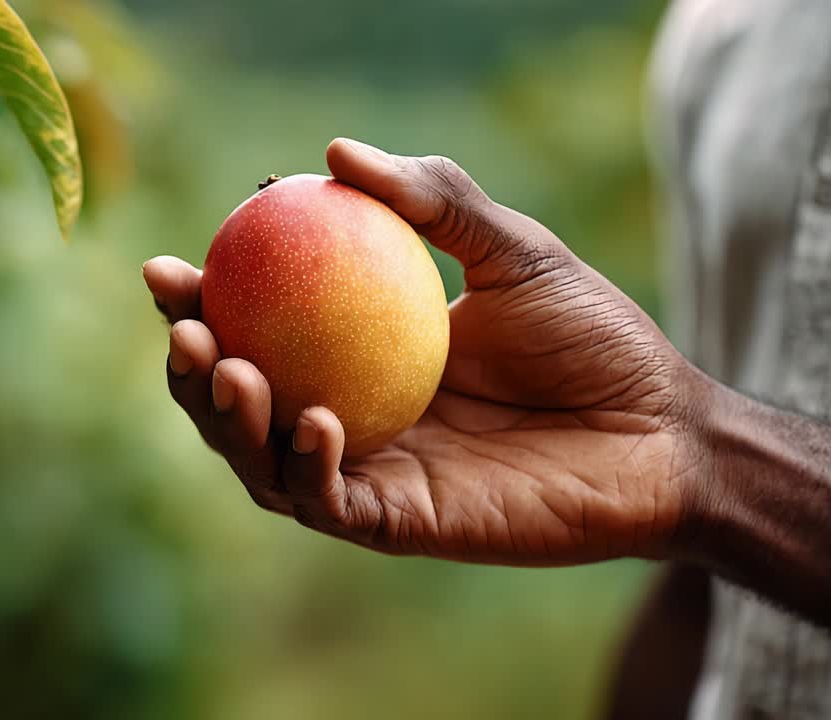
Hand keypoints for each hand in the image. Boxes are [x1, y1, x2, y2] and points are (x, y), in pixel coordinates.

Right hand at [144, 138, 708, 564]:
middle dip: (192, 372)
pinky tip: (319, 420)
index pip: (257, 330)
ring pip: (262, 463)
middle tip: (187, 330)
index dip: (201, 305)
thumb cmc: (592, 338)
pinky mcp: (399, 522)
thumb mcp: (511, 248)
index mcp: (357, 353)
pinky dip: (309, 466)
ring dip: (231, 422)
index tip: (172, 269)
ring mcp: (369, 472)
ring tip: (229, 370)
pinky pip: (330, 501)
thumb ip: (432, 199)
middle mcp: (348, 414)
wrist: (662, 430)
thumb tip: (333, 151)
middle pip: (238, 404)